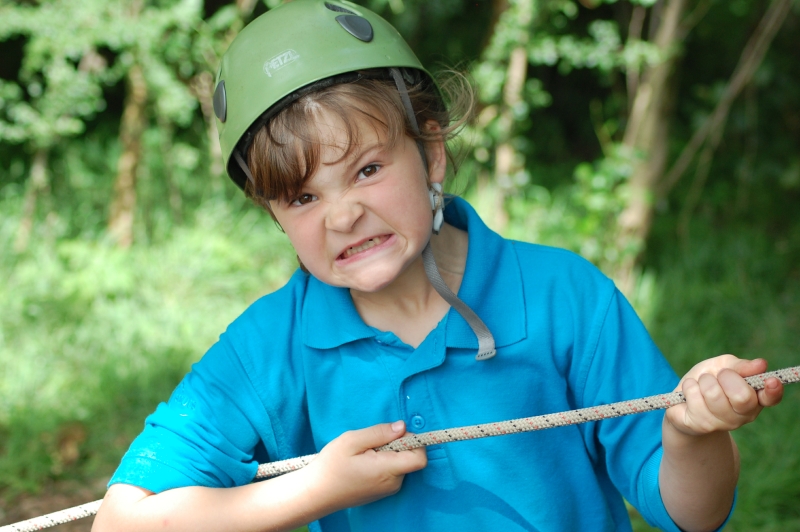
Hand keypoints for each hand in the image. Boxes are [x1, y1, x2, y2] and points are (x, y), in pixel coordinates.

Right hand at [304, 421, 426, 511]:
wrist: (316, 493)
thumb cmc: (331, 466)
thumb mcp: (352, 440)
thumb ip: (380, 433)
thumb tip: (403, 427)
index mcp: (387, 470)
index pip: (420, 458)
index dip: (414, 442)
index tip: (395, 434)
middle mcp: (393, 483)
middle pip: (410, 458)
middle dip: (397, 444)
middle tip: (371, 442)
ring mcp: (388, 490)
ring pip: (400, 464)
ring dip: (388, 453)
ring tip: (363, 453)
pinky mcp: (381, 492)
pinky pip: (392, 472)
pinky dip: (383, 462)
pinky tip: (363, 462)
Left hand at [665, 355, 783, 436]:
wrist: (682, 401)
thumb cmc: (708, 380)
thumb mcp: (723, 366)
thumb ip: (740, 365)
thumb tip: (761, 364)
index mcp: (755, 397)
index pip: (771, 398)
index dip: (774, 391)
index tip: (771, 380)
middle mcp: (744, 414)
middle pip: (742, 396)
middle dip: (725, 377)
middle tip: (718, 375)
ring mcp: (724, 424)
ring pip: (714, 394)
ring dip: (704, 381)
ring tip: (702, 384)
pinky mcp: (703, 426)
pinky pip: (694, 398)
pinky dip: (689, 387)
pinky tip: (690, 393)